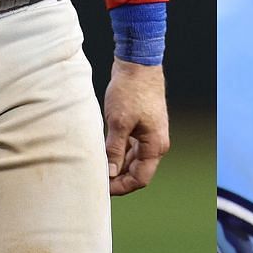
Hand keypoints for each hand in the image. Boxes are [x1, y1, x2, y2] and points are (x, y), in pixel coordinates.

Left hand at [103, 60, 168, 195]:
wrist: (138, 64)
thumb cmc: (130, 91)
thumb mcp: (118, 123)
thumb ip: (114, 151)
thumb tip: (109, 174)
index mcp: (155, 145)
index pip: (140, 179)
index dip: (120, 187)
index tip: (101, 188)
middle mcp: (156, 143)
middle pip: (138, 172)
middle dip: (118, 179)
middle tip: (95, 180)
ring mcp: (150, 135)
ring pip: (134, 161)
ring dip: (117, 167)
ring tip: (97, 167)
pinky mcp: (142, 127)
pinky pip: (132, 148)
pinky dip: (119, 154)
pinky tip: (103, 153)